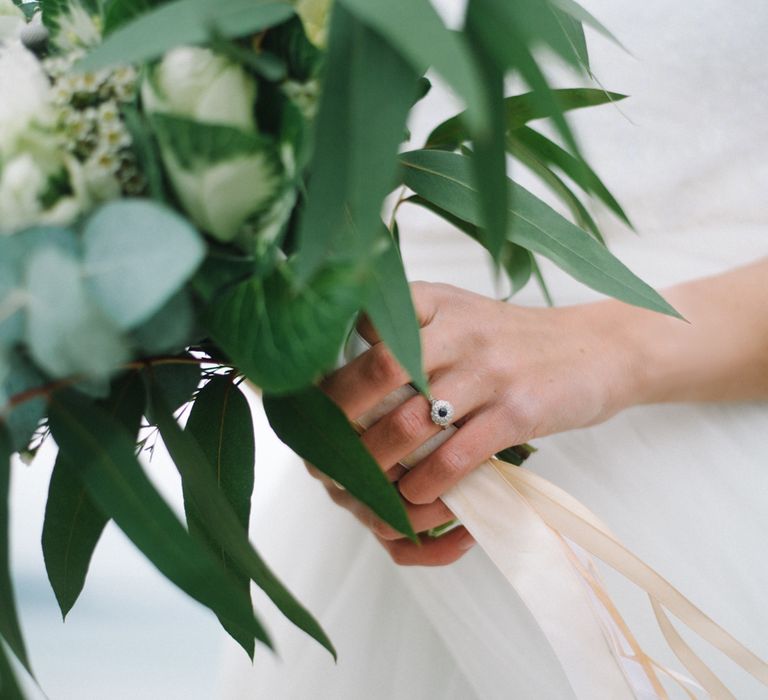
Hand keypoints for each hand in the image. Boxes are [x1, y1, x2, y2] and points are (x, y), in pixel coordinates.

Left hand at [315, 281, 640, 563]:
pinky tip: (415, 495)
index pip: (366, 326)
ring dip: (379, 461)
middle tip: (323, 453)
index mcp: (436, 301)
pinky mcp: (520, 410)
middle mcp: (460, 329)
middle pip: (379, 371)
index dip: (330, 369)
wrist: (598, 349)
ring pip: (413, 420)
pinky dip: (428, 482)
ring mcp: (491, 370)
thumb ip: (408, 325)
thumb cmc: (515, 340)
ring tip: (364, 484)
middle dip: (341, 417)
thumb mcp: (460, 312)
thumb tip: (346, 359)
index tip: (308, 404)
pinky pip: (458, 453)